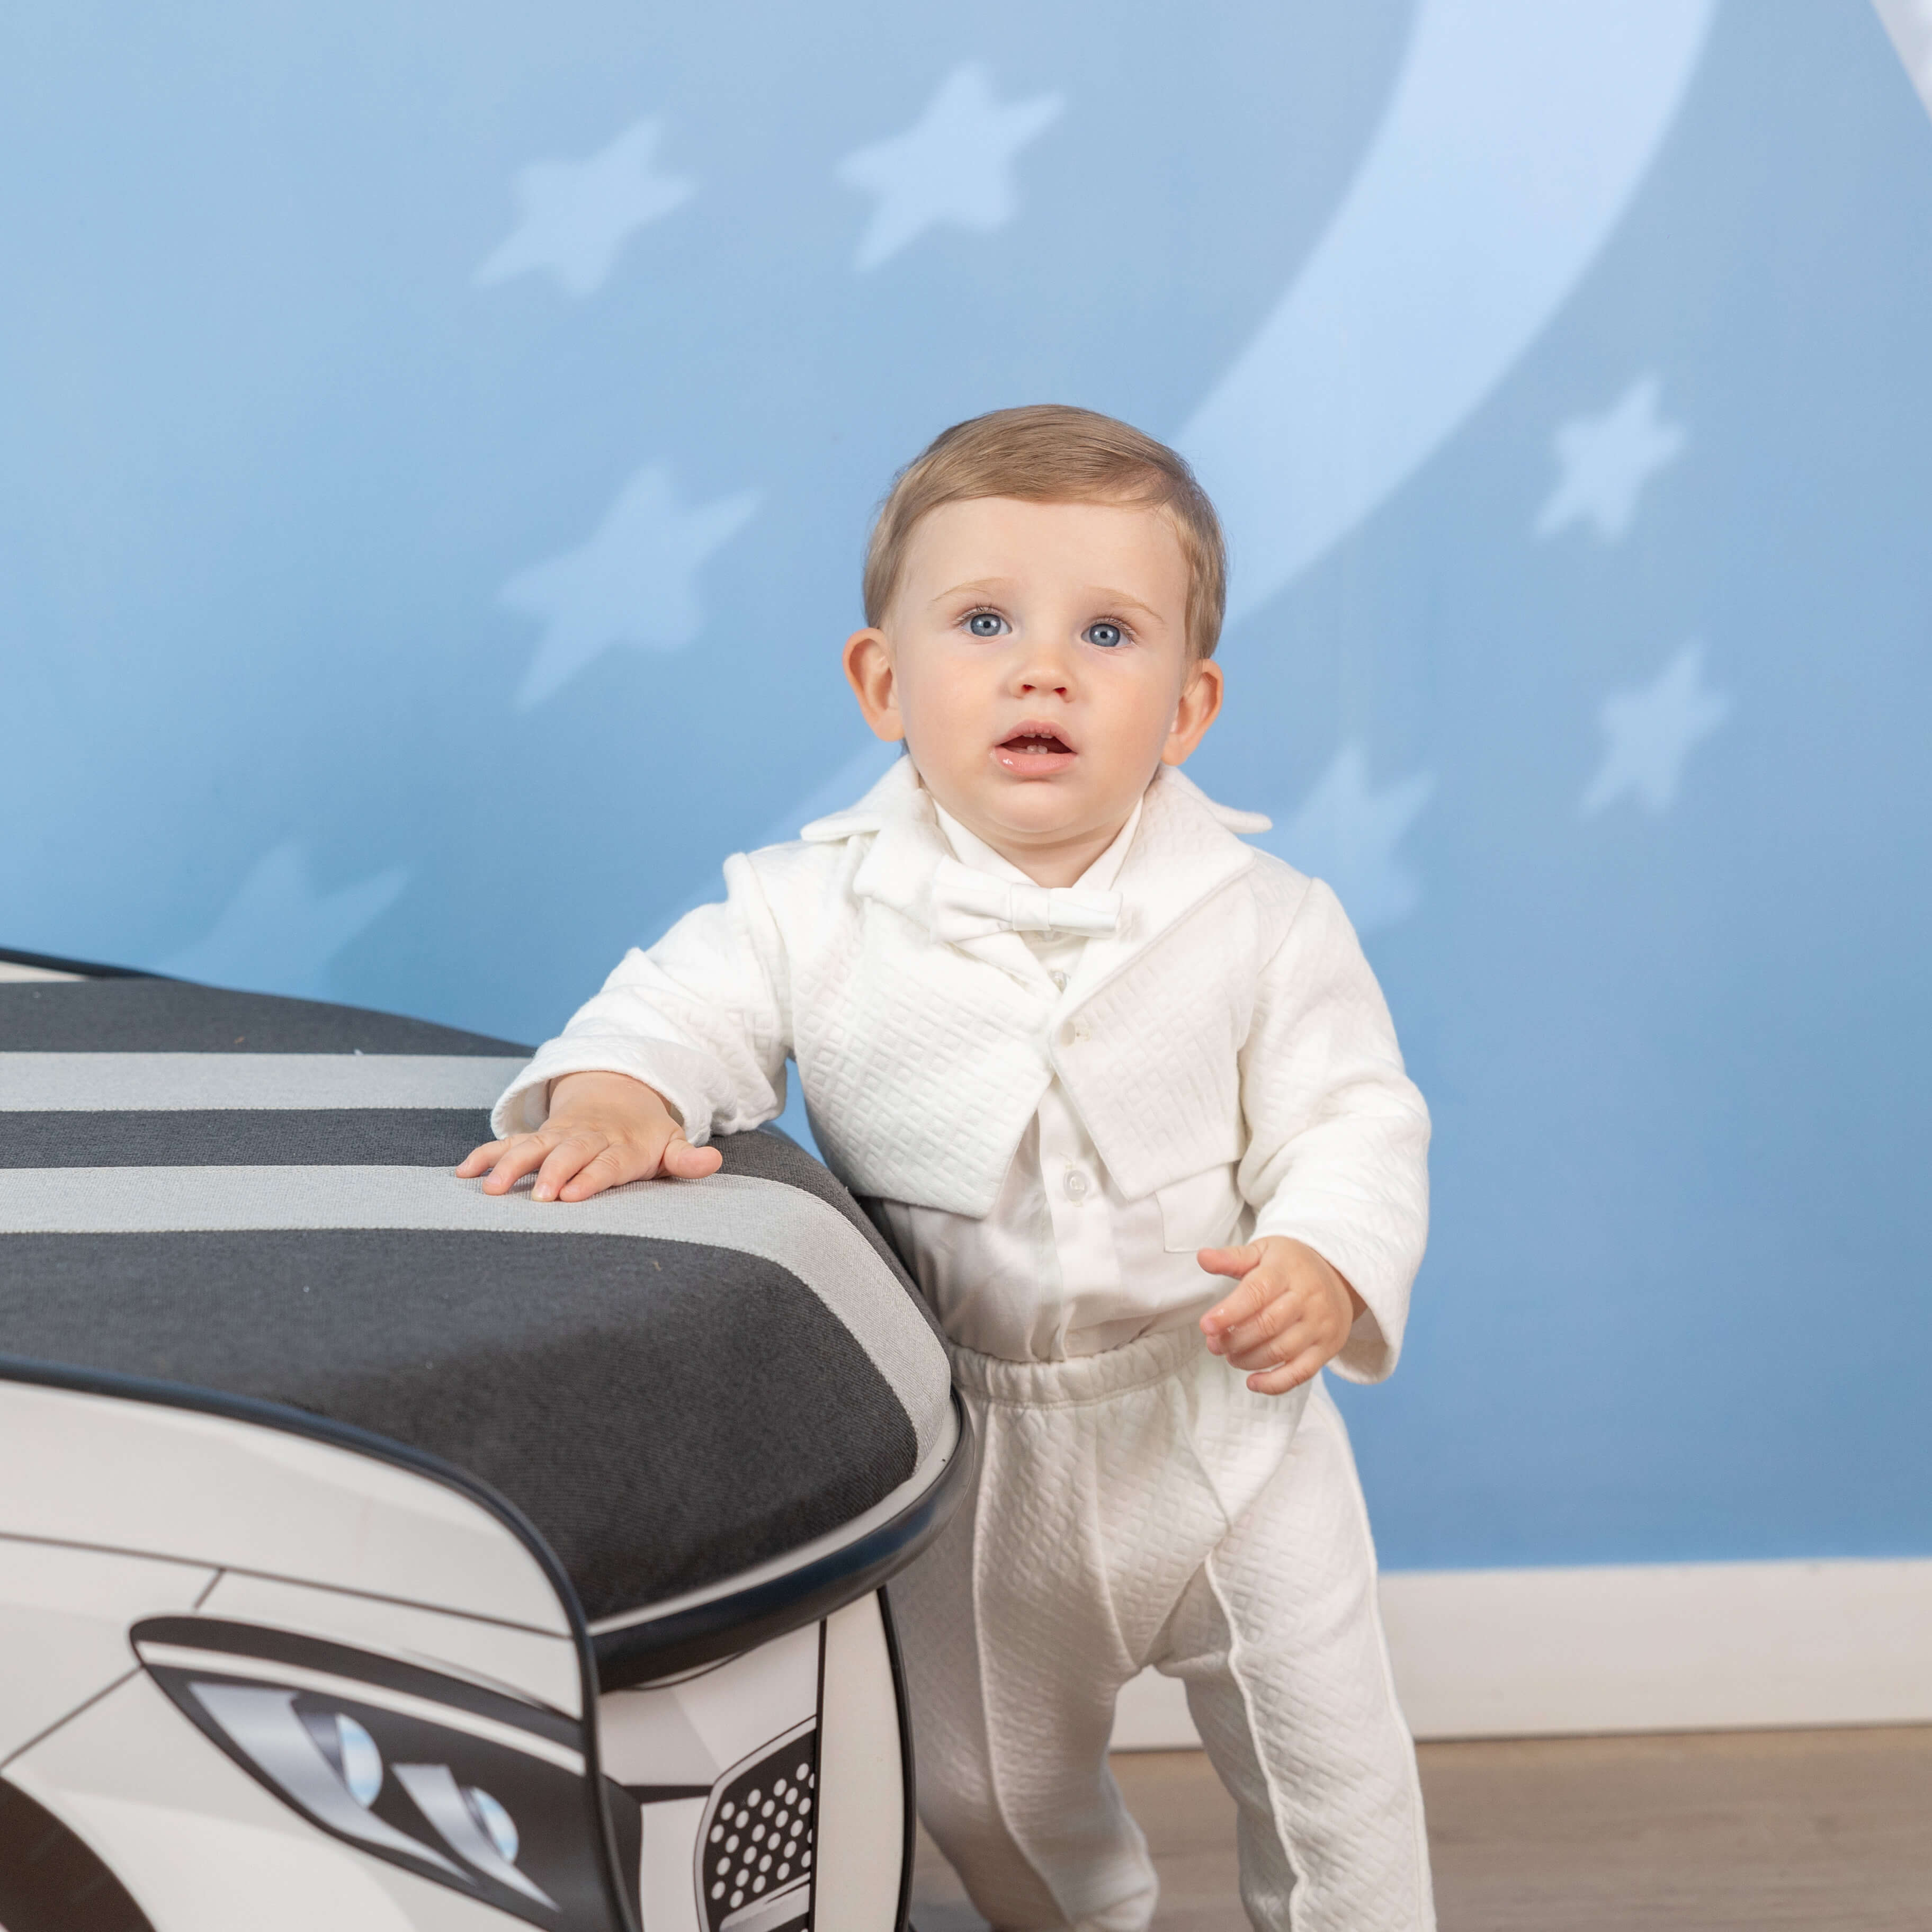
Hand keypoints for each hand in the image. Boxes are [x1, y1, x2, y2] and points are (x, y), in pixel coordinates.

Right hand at [456, 1071, 721, 1201]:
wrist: (618, 1093)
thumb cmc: (644, 1135)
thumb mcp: (671, 1144)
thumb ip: (688, 1159)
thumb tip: (714, 1160)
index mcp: (620, 1146)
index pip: (606, 1163)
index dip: (590, 1178)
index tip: (572, 1196)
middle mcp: (585, 1139)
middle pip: (567, 1154)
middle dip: (551, 1173)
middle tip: (536, 1198)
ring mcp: (558, 1136)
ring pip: (531, 1147)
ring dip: (509, 1165)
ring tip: (488, 1188)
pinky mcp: (537, 1137)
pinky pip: (507, 1144)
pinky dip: (484, 1155)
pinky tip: (462, 1173)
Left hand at [1197, 1236, 1364, 1394]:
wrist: (1340, 1277)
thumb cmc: (1292, 1265)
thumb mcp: (1263, 1251)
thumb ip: (1232, 1258)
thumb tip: (1202, 1257)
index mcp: (1286, 1270)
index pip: (1257, 1293)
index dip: (1230, 1312)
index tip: (1206, 1325)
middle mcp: (1307, 1297)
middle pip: (1267, 1325)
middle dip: (1234, 1339)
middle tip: (1214, 1344)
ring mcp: (1320, 1324)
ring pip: (1281, 1351)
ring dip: (1248, 1359)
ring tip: (1230, 1356)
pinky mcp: (1328, 1347)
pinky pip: (1301, 1372)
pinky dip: (1274, 1383)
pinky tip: (1253, 1382)